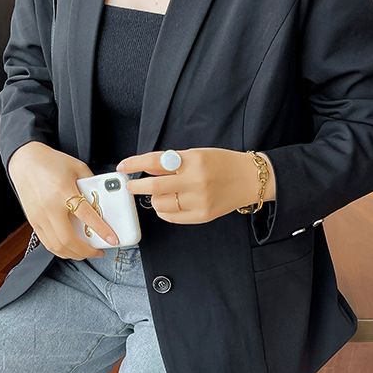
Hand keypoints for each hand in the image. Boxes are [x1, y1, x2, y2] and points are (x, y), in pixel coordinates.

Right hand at [8, 142, 119, 258]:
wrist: (25, 161)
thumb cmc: (51, 162)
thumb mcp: (78, 168)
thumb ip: (92, 184)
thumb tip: (105, 200)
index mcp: (64, 191)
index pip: (86, 215)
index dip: (101, 230)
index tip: (112, 239)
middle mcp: (49, 207)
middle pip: (68, 239)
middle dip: (86, 251)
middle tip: (99, 251)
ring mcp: (39, 216)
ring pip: (56, 246)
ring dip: (73, 254)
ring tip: (86, 253)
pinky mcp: (33, 221)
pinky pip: (47, 243)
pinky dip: (61, 250)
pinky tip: (70, 249)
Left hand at [117, 147, 275, 223]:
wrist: (250, 179)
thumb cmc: (223, 164)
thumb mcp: (197, 155)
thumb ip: (172, 162)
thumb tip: (146, 168)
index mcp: (193, 161)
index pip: (156, 161)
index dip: (135, 164)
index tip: (123, 167)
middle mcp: (195, 181)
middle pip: (154, 187)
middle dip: (137, 187)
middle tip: (131, 186)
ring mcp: (199, 200)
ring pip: (161, 204)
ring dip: (154, 199)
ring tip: (161, 193)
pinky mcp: (202, 215)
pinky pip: (171, 217)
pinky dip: (164, 211)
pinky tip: (168, 204)